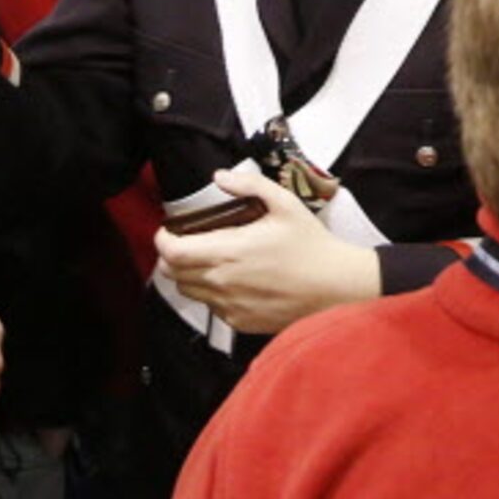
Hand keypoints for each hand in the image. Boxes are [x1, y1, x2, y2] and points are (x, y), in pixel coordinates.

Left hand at [152, 164, 382, 334]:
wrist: (336, 287)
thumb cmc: (312, 246)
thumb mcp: (285, 204)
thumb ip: (249, 185)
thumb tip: (220, 176)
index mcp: (228, 251)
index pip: (171, 252)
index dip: (162, 239)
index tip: (169, 230)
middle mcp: (222, 282)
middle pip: (172, 274)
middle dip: (171, 256)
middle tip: (186, 242)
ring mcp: (229, 306)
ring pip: (188, 291)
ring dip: (188, 275)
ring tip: (208, 260)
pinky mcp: (239, 322)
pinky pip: (210, 307)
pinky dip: (211, 293)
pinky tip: (232, 280)